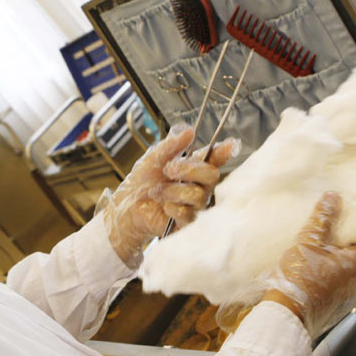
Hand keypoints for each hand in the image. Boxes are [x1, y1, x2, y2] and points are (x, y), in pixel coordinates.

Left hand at [101, 125, 238, 266]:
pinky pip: (189, 213)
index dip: (224, 152)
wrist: (126, 207)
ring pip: (199, 195)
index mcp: (192, 169)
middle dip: (190, 169)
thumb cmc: (140, 183)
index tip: (229, 145)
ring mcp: (194, 205)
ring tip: (158, 192)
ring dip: (174, 190)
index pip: (214, 159)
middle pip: (212, 175)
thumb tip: (189, 131)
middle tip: (168, 170)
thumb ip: (171, 145)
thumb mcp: (153, 158)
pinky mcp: (187, 223)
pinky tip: (163, 207)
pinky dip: (172, 207)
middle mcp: (198, 186)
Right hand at [264, 192, 355, 336]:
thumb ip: (322, 218)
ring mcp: (347, 298)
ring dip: (332, 264)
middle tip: (322, 236)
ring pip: (344, 273)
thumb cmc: (299, 278)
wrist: (286, 315)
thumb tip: (333, 197)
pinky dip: (326, 280)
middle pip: (354, 257)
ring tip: (311, 255)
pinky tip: (308, 274)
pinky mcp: (335, 309)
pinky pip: (335, 288)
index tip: (343, 222)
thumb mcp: (307, 241)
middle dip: (340, 246)